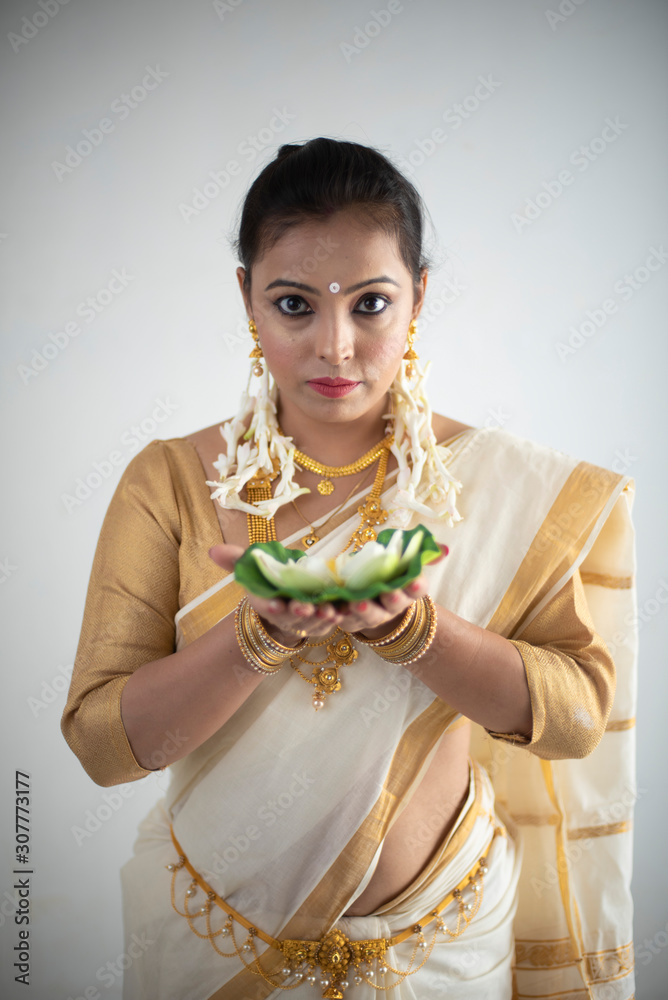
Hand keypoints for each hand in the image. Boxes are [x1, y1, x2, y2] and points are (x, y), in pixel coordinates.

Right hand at [208, 543, 446, 642]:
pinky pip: (392, 604)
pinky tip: (418, 583)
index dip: (299, 612)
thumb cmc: (286, 593)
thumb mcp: (261, 578)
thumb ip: (239, 564)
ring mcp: (350, 614)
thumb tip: (210, 551)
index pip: (293, 614)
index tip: (305, 607)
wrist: (315, 613)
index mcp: (296, 610)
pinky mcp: (375, 606)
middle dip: (328, 616)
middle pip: (325, 620)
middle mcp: (323, 617)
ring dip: (368, 611)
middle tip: (333, 610)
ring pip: (360, 617)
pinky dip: (405, 593)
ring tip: (374, 602)